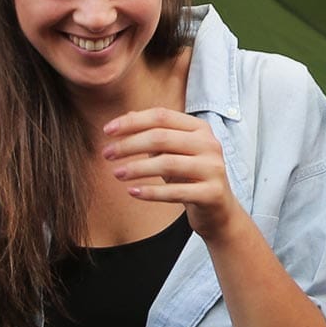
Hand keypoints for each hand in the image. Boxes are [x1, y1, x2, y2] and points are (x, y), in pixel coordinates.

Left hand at [102, 107, 243, 239]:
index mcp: (199, 128)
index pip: (161, 116)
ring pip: (167, 163)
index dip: (132, 122)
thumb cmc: (190, 177)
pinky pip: (176, 192)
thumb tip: (126, 117)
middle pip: (161, 137)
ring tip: (117, 173)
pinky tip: (132, 192)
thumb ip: (155, 134)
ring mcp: (213, 168)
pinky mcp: (212, 193)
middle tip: (107, 154)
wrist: (218, 210)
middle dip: (129, 145)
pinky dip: (151, 192)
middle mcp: (209, 144)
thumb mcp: (173, 153)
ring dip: (137, 168)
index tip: (107, 130)